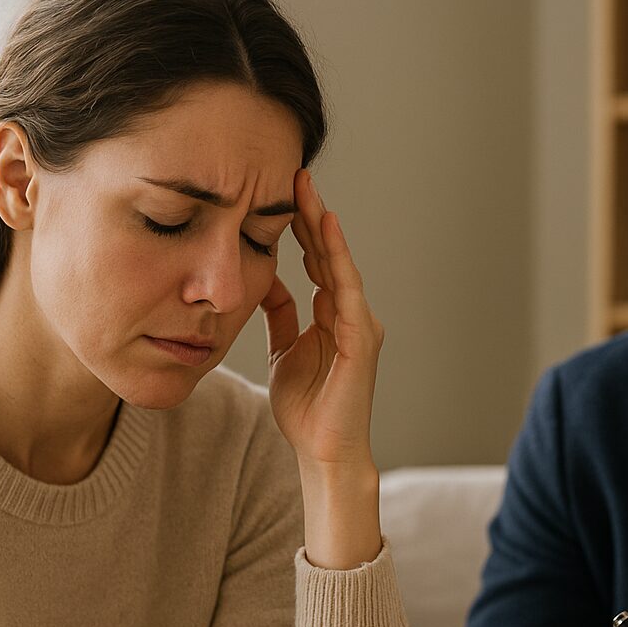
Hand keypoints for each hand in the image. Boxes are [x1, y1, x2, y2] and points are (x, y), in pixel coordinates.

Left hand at [264, 169, 383, 567]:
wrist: (324, 453)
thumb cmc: (306, 410)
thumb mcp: (283, 352)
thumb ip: (281, 317)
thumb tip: (267, 282)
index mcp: (332, 316)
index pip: (315, 261)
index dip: (298, 227)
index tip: (278, 192)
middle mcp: (350, 314)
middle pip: (328, 254)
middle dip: (309, 214)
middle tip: (292, 173)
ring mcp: (359, 325)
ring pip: (338, 263)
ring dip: (321, 226)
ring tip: (305, 190)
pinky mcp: (360, 339)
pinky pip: (347, 288)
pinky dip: (337, 257)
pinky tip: (324, 229)